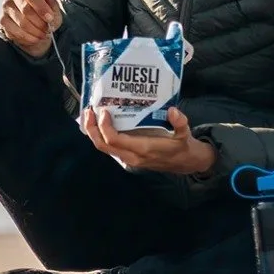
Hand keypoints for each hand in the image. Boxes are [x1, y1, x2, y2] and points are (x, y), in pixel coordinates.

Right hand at [0, 0, 62, 58]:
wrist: (34, 19)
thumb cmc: (44, 10)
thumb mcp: (53, 6)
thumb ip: (52, 3)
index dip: (42, 8)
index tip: (50, 18)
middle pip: (26, 9)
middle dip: (40, 23)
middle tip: (48, 30)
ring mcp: (6, 6)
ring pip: (21, 22)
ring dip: (35, 32)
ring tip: (43, 35)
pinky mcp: (3, 20)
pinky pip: (15, 32)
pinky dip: (28, 38)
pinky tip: (35, 38)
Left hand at [82, 105, 217, 175]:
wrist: (184, 162)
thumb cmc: (182, 146)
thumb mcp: (185, 133)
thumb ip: (180, 122)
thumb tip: (172, 111)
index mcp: (143, 149)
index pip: (115, 140)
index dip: (105, 127)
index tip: (103, 111)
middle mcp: (132, 156)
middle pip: (103, 146)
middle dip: (92, 129)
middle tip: (88, 110)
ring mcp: (128, 158)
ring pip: (104, 148)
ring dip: (94, 132)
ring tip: (90, 114)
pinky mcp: (128, 156)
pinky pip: (109, 148)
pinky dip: (101, 136)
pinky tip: (99, 123)